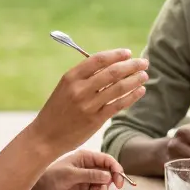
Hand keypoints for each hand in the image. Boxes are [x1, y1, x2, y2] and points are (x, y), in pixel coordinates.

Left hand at [27, 150, 126, 189]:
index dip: (115, 167)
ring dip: (106, 186)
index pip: (106, 159)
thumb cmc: (51, 177)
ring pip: (105, 180)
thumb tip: (108, 176)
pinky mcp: (84, 188)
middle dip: (114, 177)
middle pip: (108, 170)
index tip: (119, 177)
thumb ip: (90, 175)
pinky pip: (98, 188)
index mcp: (85, 157)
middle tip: (118, 186)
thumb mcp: (71, 175)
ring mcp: (87, 177)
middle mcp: (88, 166)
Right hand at [29, 50, 148, 154]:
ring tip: (144, 75)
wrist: (45, 136)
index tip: (128, 53)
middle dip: (131, 65)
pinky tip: (140, 91)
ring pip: (118, 88)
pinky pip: (119, 105)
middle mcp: (79, 89)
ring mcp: (88, 105)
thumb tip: (111, 64)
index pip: (98, 59)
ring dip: (135, 79)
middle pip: (112, 72)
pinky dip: (132, 96)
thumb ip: (84, 76)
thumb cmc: (58, 110)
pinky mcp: (95, 120)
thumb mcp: (65, 88)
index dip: (116, 55)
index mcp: (70, 77)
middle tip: (144, 62)